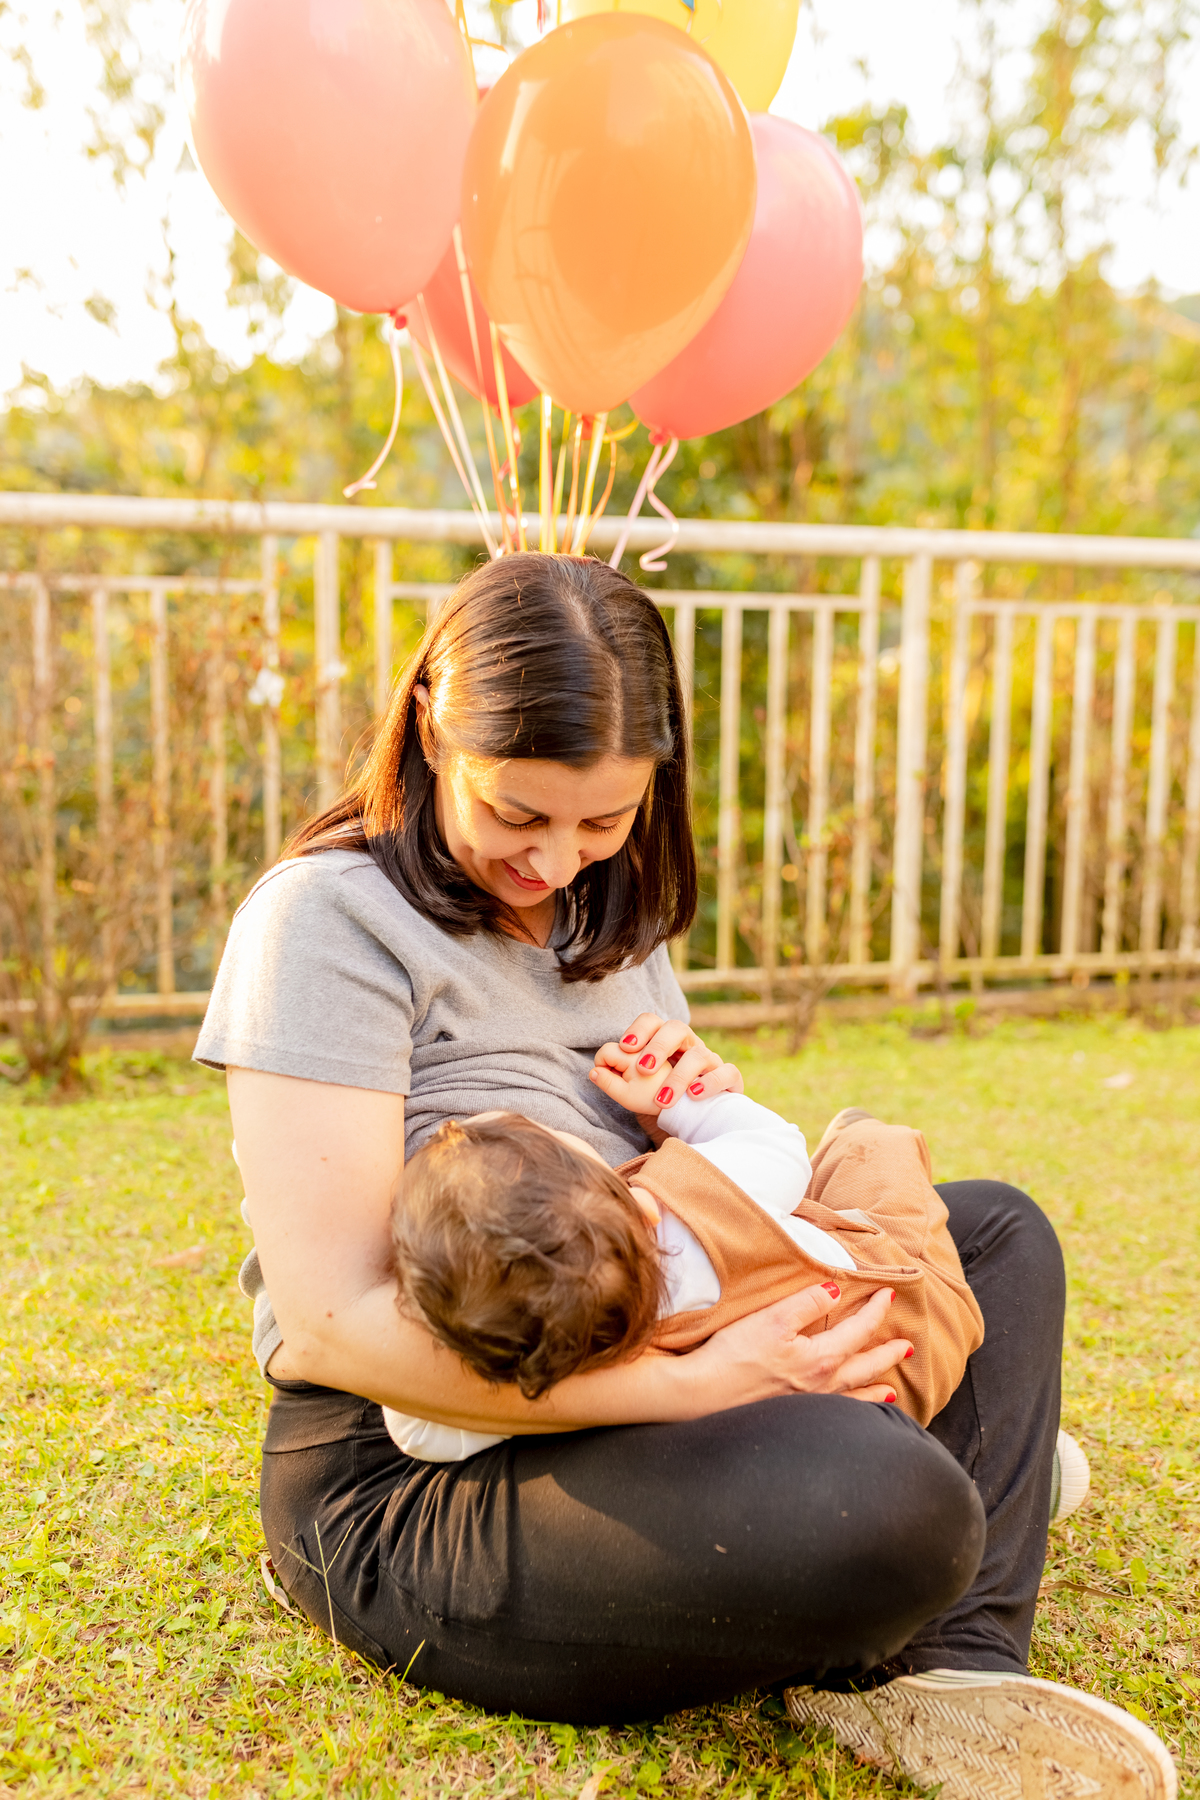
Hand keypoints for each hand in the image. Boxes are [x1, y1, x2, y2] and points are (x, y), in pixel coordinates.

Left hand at [591, 1013, 743, 1114]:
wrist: (700, 1117)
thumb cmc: (664, 1098)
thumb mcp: (636, 1090)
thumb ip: (615, 1080)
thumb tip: (593, 1072)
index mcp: (665, 1042)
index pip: (653, 1021)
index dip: (639, 1030)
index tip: (625, 1048)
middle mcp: (689, 1045)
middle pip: (678, 1028)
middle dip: (659, 1046)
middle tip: (643, 1069)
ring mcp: (711, 1061)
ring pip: (700, 1054)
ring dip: (680, 1075)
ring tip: (663, 1098)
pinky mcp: (729, 1079)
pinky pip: (727, 1072)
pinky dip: (711, 1082)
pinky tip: (694, 1095)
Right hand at [676, 1284, 912, 1412]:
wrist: (705, 1395)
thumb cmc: (734, 1356)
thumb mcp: (771, 1318)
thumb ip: (807, 1303)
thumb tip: (837, 1290)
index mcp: (821, 1358)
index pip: (859, 1330)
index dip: (876, 1311)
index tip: (889, 1295)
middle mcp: (824, 1386)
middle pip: (866, 1367)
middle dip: (888, 1353)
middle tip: (907, 1346)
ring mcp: (812, 1406)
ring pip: (856, 1397)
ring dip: (877, 1389)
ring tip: (892, 1390)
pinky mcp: (796, 1419)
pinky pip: (839, 1416)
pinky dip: (854, 1414)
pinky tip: (853, 1416)